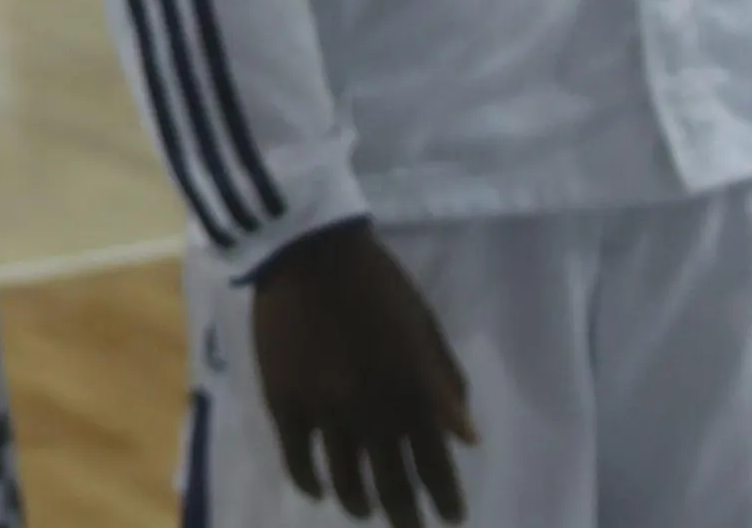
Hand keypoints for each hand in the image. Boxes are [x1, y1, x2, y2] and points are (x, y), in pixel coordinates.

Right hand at [250, 221, 474, 525]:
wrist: (308, 251)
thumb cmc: (378, 284)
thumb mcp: (425, 327)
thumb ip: (446, 384)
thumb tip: (466, 438)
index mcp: (413, 390)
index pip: (437, 465)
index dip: (446, 499)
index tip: (452, 518)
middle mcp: (373, 410)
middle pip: (393, 484)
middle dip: (407, 515)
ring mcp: (325, 410)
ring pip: (345, 480)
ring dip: (360, 503)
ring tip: (365, 511)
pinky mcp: (284, 402)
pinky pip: (298, 459)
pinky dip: (310, 482)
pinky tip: (318, 491)